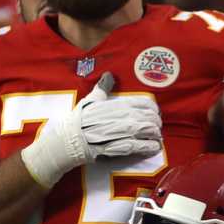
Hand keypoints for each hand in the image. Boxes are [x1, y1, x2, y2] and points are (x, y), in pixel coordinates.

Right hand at [20, 74, 163, 186]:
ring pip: (141, 131)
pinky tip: (154, 147)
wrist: (65, 140)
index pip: (139, 102)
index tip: (155, 112)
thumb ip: (102, 89)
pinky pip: (133, 147)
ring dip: (153, 135)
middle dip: (155, 122)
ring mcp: (114, 132)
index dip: (151, 108)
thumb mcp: (90, 101)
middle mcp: (115, 117)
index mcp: (112, 104)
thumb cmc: (77, 121)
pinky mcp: (112, 147)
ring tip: (158, 137)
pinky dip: (146, 147)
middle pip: (144, 117)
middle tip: (158, 127)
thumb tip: (109, 75)